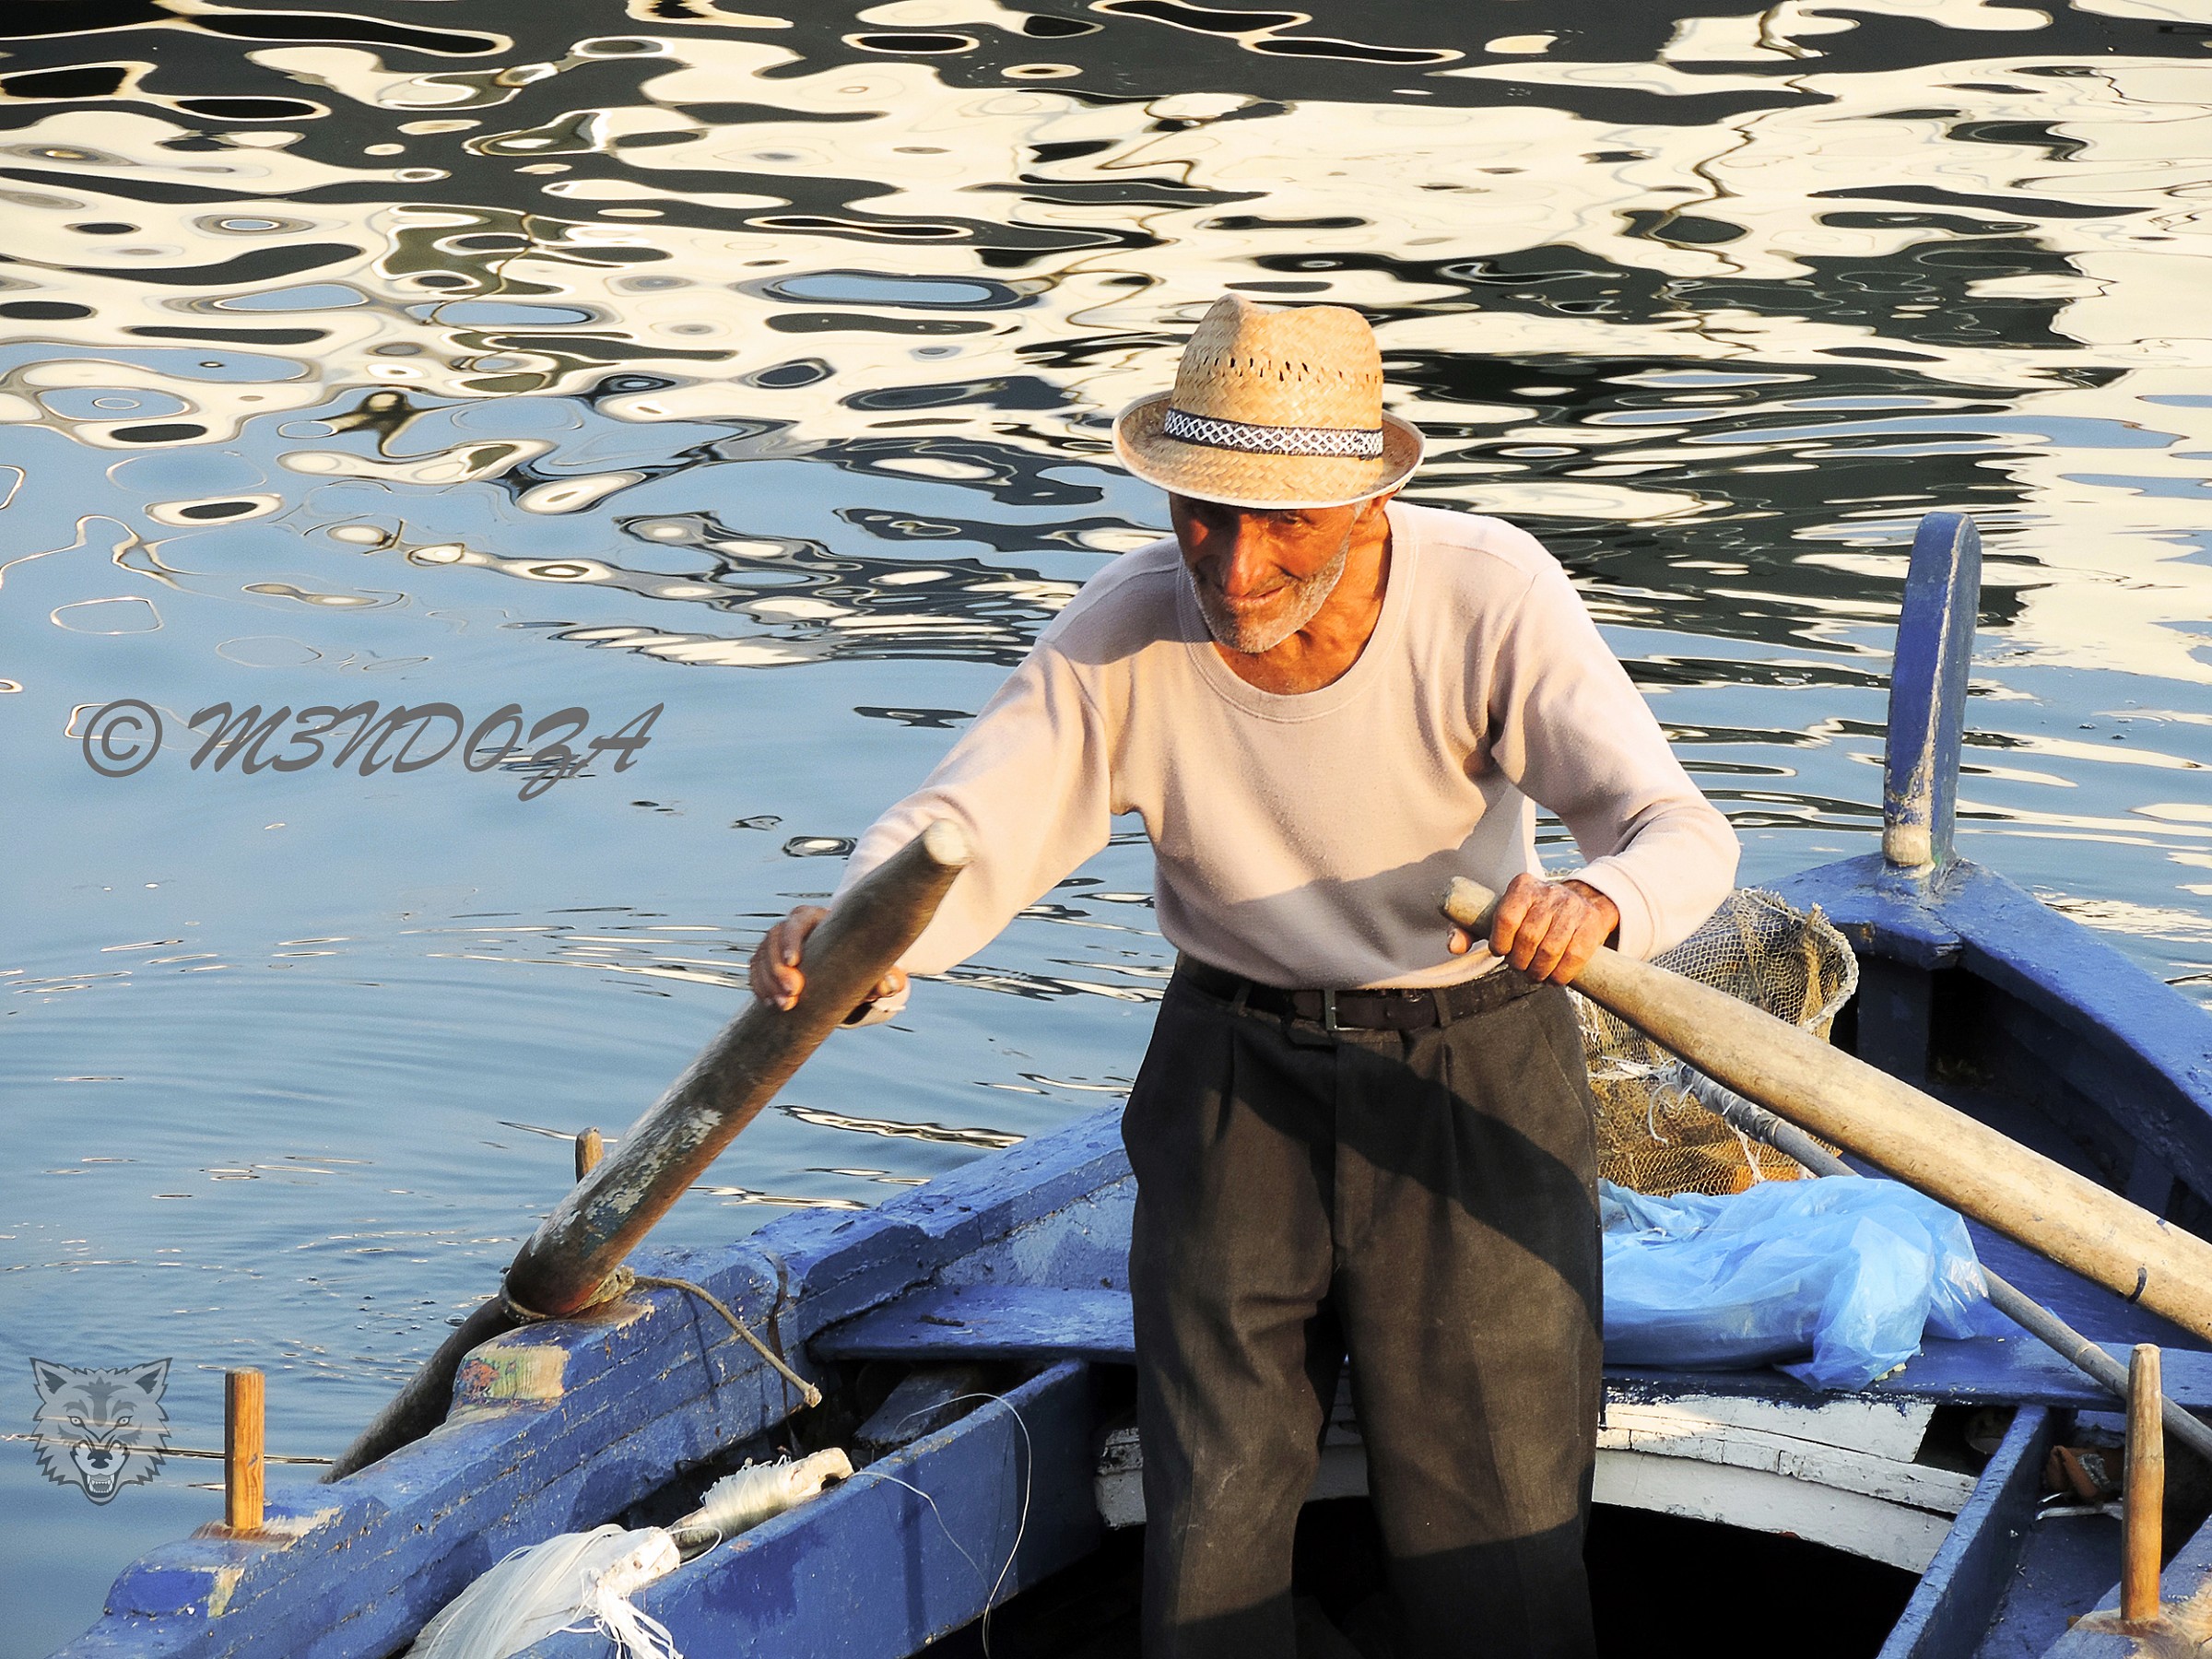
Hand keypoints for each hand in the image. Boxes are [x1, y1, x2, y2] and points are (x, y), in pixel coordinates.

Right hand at [748, 905, 907, 1018]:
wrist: (848, 967)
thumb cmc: (863, 961)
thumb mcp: (875, 966)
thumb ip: (884, 975)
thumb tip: (891, 987)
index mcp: (818, 919)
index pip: (797, 919)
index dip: (791, 939)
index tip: (794, 961)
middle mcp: (793, 927)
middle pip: (773, 937)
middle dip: (777, 967)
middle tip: (792, 994)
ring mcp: (778, 944)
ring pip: (761, 955)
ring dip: (767, 980)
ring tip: (783, 1005)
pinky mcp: (769, 962)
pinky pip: (755, 970)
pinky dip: (759, 986)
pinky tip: (769, 1003)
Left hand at [1446, 875, 1619, 985]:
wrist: (1583, 901)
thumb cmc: (1532, 914)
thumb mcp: (1502, 914)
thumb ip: (1471, 928)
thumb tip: (1453, 947)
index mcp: (1522, 886)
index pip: (1506, 917)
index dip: (1500, 942)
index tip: (1501, 952)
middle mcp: (1548, 892)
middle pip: (1528, 937)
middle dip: (1520, 962)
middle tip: (1520, 968)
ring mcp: (1573, 907)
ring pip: (1550, 950)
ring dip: (1539, 972)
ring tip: (1535, 975)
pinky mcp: (1591, 924)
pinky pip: (1574, 956)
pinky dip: (1560, 975)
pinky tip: (1554, 978)